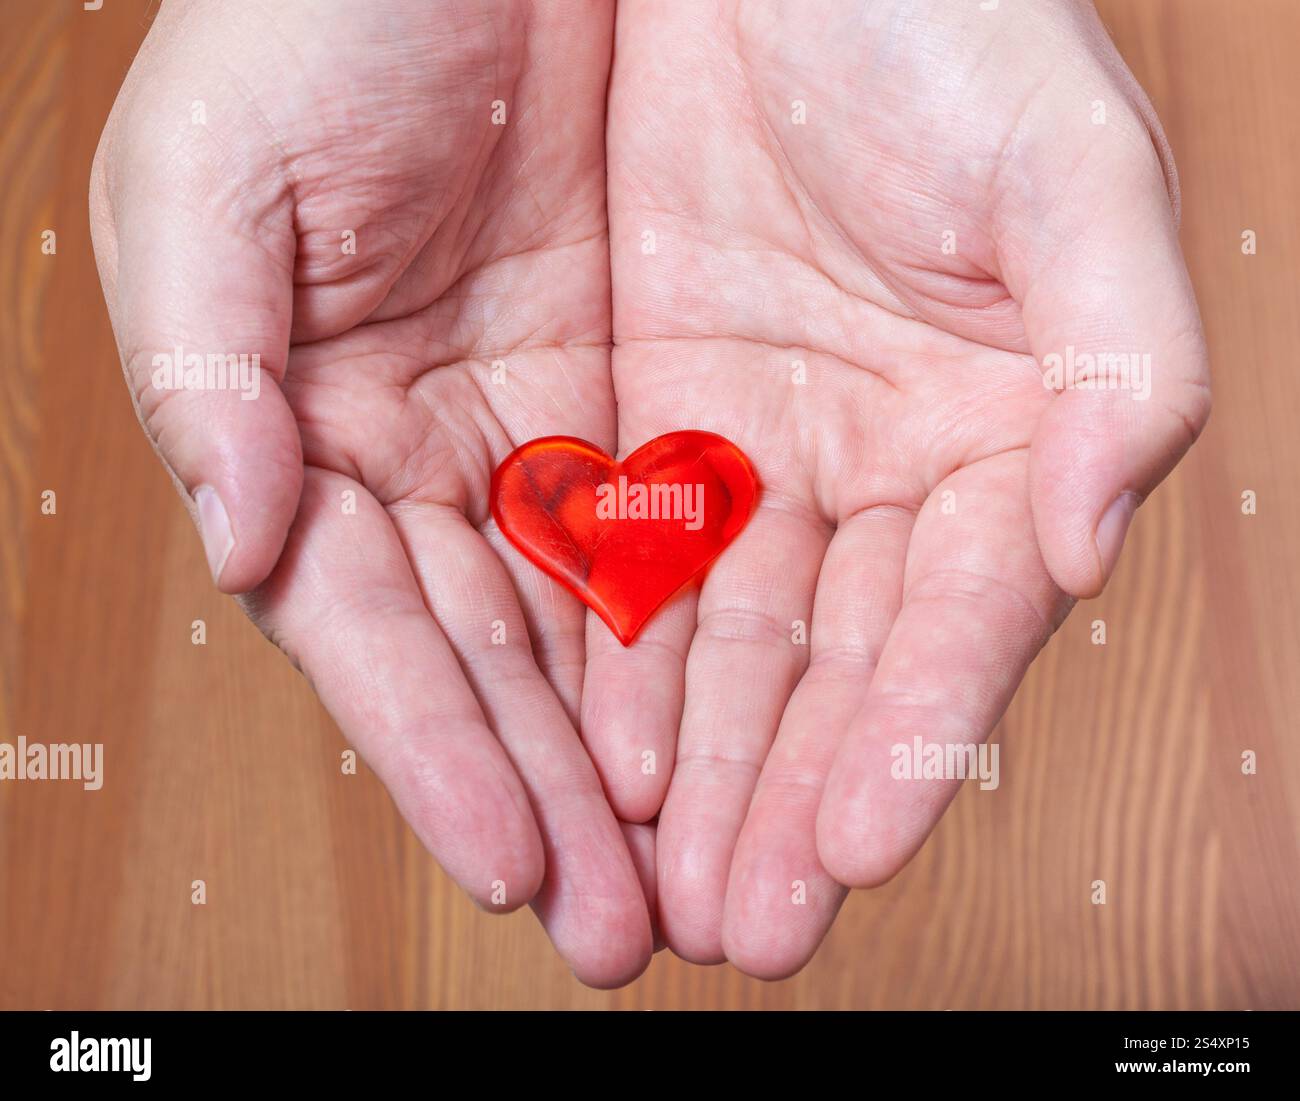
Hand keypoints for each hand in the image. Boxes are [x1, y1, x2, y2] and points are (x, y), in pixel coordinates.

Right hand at [90, 0, 653, 986]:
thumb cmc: (322, 19)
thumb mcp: (208, 181)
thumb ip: (200, 369)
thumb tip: (242, 534)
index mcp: (320, 432)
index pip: (382, 635)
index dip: (439, 756)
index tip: (516, 869)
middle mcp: (440, 455)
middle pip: (501, 665)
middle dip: (556, 803)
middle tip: (625, 933)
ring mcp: (551, 429)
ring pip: (603, 628)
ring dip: (645, 760)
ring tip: (698, 884)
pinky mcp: (656, 388)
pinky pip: (689, 535)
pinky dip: (709, 640)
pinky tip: (746, 738)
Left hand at [587, 0, 1209, 975]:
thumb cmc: (943, 21)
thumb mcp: (1068, 167)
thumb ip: (1122, 355)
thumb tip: (1092, 531)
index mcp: (1000, 428)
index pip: (958, 620)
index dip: (915, 736)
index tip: (864, 846)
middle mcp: (879, 465)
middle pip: (836, 666)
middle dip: (791, 799)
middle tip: (750, 922)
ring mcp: (760, 451)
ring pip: (724, 642)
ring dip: (698, 772)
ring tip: (665, 891)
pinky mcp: (652, 419)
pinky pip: (622, 561)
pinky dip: (612, 663)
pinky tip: (597, 760)